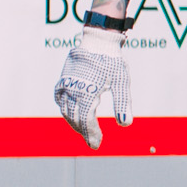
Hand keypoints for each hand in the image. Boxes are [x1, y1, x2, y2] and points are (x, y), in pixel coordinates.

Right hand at [53, 35, 134, 149]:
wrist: (98, 40)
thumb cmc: (112, 61)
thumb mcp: (121, 81)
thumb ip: (123, 103)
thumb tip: (126, 124)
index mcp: (87, 92)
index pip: (87, 120)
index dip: (91, 134)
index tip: (97, 145)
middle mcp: (72, 89)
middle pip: (75, 118)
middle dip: (84, 132)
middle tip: (93, 142)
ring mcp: (65, 84)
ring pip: (66, 110)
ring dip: (75, 123)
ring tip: (84, 132)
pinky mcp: (62, 79)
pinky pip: (60, 100)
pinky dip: (66, 110)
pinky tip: (73, 115)